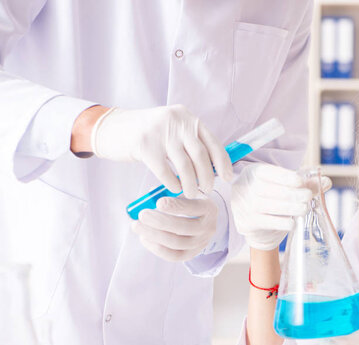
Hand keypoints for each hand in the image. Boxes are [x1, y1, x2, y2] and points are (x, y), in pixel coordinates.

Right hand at [91, 105, 233, 197]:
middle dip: (207, 177)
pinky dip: (173, 184)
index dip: (223, 163)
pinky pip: (165, 172)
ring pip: (185, 166)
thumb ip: (191, 142)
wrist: (111, 127)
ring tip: (191, 193)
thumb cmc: (147, 134)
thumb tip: (214, 167)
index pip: (213, 142)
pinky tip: (174, 189)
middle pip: (201, 156)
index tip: (227, 178)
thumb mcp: (172, 129)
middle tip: (207, 190)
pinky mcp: (144, 145)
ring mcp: (160, 132)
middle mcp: (176, 121)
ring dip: (191, 185)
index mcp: (187, 117)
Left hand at [131, 195, 218, 261]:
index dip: (175, 206)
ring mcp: (201, 243)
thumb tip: (150, 195)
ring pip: (176, 243)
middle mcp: (208, 227)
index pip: (193, 208)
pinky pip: (173, 256)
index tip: (158, 202)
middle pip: (184, 228)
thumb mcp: (186, 192)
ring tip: (137, 226)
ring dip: (153, 235)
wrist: (203, 220)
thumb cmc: (190, 201)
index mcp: (209, 208)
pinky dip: (156, 248)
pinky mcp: (191, 254)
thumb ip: (170, 192)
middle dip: (160, 222)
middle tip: (142, 214)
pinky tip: (144, 238)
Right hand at [231, 164, 331, 250]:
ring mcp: (246, 205)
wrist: (251, 220)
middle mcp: (247, 187)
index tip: (302, 183)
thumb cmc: (271, 196)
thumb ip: (304, 182)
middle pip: (275, 191)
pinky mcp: (248, 222)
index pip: (272, 173)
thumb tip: (326, 182)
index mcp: (255, 172)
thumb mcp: (282, 184)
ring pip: (274, 207)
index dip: (288, 178)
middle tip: (308, 197)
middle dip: (295, 194)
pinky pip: (271, 222)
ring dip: (293, 208)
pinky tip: (293, 222)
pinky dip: (285, 223)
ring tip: (304, 209)